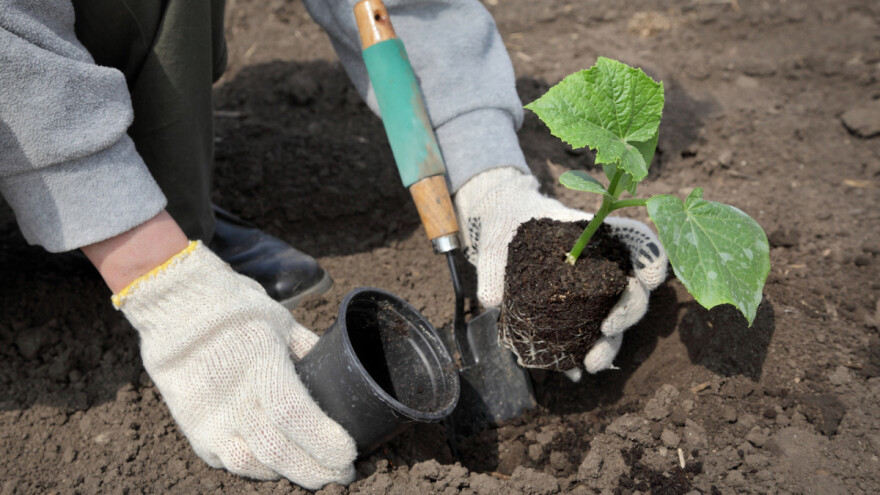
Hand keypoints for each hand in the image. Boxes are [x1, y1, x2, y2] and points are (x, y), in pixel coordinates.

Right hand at [111, 241, 355, 488]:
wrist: (175, 308)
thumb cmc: (236, 309)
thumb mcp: (282, 321)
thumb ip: (309, 352)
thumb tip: (342, 374)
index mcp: (260, 363)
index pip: (295, 415)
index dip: (324, 441)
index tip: (350, 452)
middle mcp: (232, 397)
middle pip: (279, 452)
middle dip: (318, 470)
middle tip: (344, 473)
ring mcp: (209, 418)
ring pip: (253, 466)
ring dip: (291, 474)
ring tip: (317, 472)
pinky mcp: (195, 431)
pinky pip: (231, 462)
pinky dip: (259, 469)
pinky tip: (279, 464)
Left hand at [453, 167, 666, 377]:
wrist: (499, 230)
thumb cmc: (508, 224)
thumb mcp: (499, 233)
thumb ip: (495, 263)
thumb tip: (491, 298)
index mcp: (598, 234)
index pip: (638, 241)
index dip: (652, 258)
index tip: (649, 277)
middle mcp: (605, 264)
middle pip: (635, 289)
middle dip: (629, 312)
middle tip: (608, 327)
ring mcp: (595, 292)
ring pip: (618, 320)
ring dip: (612, 344)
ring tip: (592, 362)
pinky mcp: (578, 314)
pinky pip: (591, 335)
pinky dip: (590, 352)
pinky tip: (578, 370)